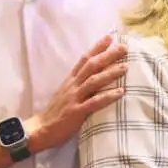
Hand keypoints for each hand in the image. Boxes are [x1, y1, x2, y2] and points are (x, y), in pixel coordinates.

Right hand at [30, 34, 127, 151]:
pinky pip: (94, 102)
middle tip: (124, 48)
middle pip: (92, 66)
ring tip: (126, 67)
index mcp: (71, 80)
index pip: (84, 60)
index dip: (97, 48)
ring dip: (111, 73)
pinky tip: (121, 92)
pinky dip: (108, 96)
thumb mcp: (68, 93)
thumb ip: (81, 84)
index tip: (110, 37)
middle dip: (108, 56)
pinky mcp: (76, 112)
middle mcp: (73, 86)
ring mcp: (74, 98)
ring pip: (94, 81)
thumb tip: (97, 75)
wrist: (41, 129)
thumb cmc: (58, 112)